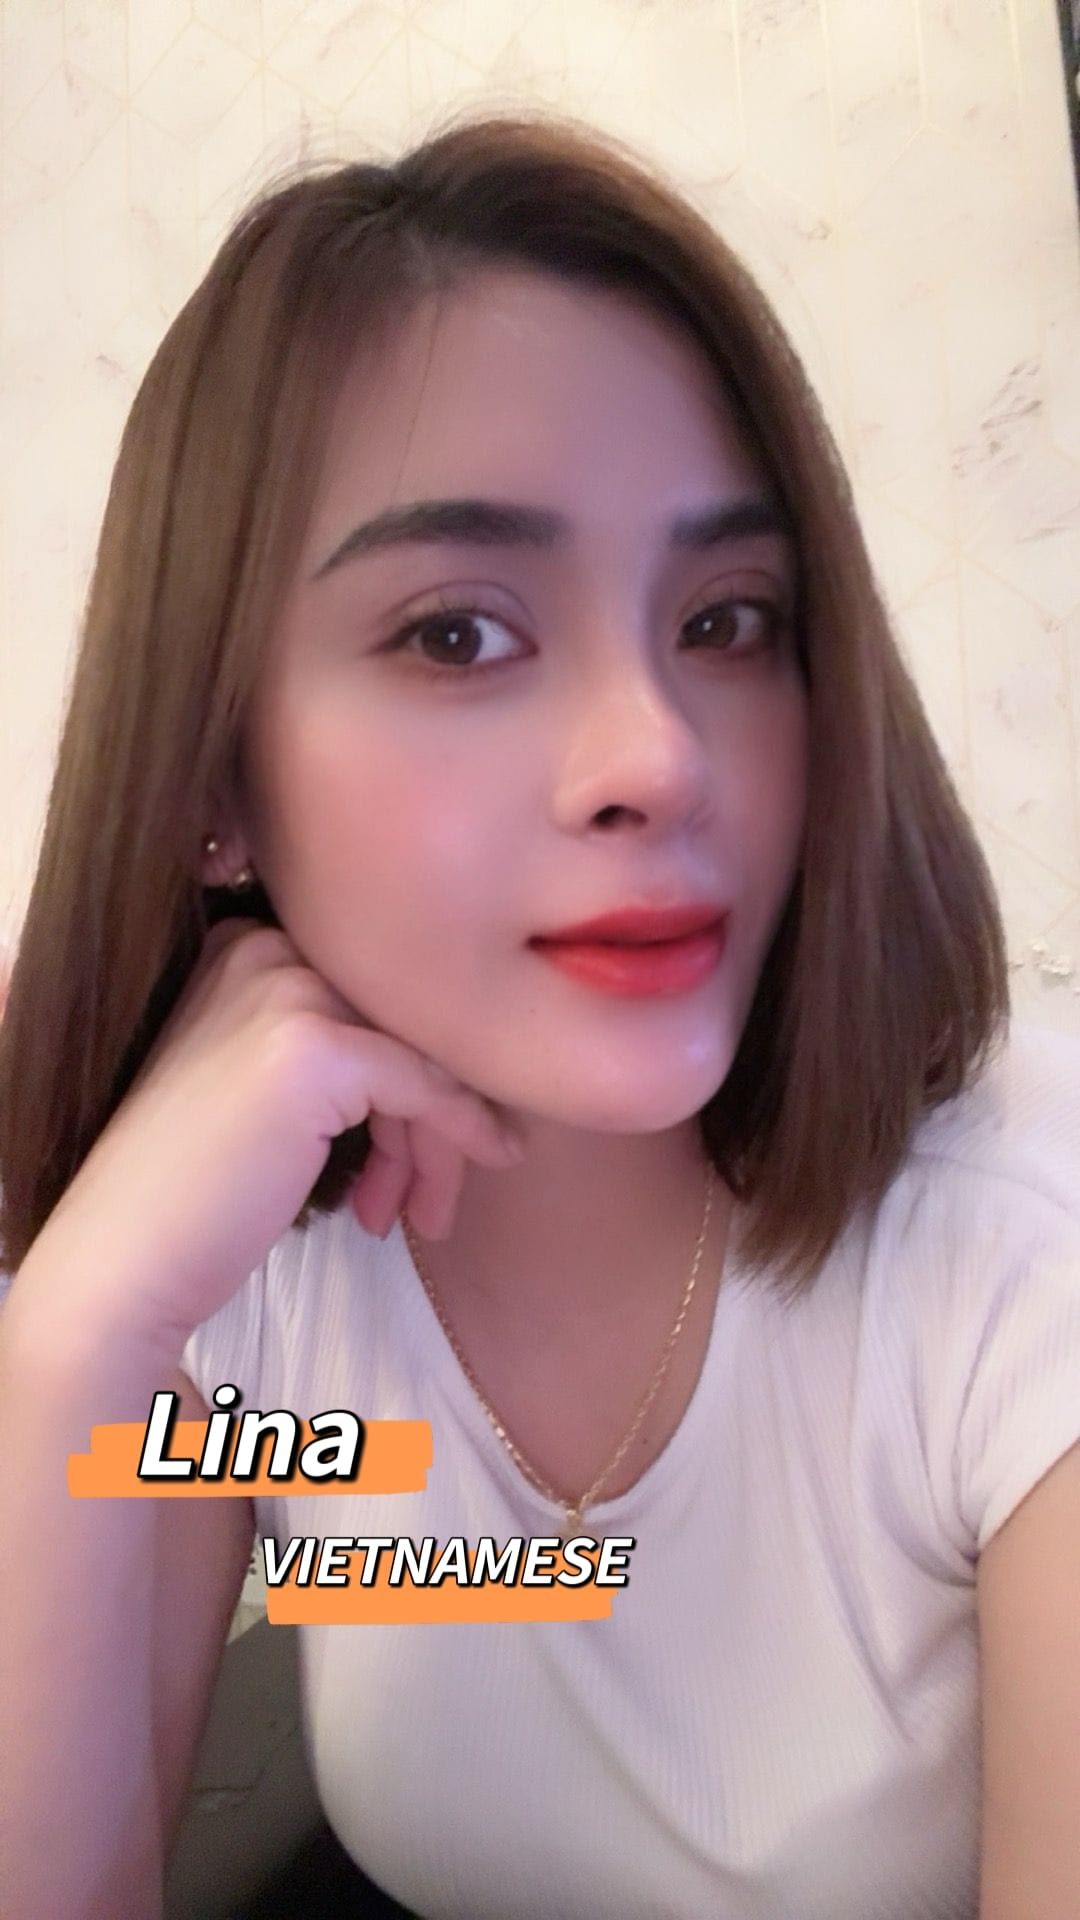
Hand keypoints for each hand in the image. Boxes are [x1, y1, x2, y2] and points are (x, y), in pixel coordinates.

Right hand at [31, 917, 523, 1343]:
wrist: (123, 1260)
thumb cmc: (194, 1193)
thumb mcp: (267, 1087)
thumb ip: (341, 1048)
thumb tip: (454, 1054)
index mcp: (246, 944)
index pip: (373, 991)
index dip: (410, 1070)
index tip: (418, 1150)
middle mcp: (263, 948)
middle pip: (401, 1018)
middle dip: (430, 1110)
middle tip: (432, 1194)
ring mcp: (285, 992)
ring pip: (420, 1051)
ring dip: (438, 1139)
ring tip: (427, 1212)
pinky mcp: (313, 1049)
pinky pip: (426, 1083)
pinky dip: (461, 1130)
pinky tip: (469, 1177)